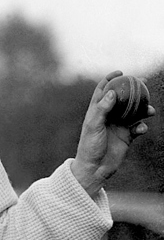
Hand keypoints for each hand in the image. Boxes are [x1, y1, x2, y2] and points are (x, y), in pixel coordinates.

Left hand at [71, 70, 154, 196]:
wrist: (95, 168)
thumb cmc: (89, 145)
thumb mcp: (94, 125)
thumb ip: (102, 109)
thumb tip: (112, 92)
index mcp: (97, 110)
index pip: (103, 90)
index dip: (111, 79)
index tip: (121, 72)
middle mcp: (108, 116)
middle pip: (123, 98)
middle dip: (134, 90)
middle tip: (144, 82)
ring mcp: (118, 126)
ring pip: (134, 113)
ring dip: (143, 109)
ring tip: (150, 110)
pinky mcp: (127, 137)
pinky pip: (138, 128)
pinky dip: (141, 127)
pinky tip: (141, 129)